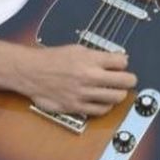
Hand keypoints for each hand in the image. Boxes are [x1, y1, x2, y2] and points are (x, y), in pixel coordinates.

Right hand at [16, 44, 136, 115]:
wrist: (30, 72)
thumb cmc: (50, 59)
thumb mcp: (76, 48)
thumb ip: (96, 54)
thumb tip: (114, 59)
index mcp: (89, 59)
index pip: (122, 61)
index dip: (124, 63)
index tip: (122, 65)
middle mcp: (89, 76)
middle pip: (125, 81)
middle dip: (129, 79)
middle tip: (128, 79)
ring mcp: (83, 93)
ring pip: (116, 97)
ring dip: (119, 93)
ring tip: (116, 91)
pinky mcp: (76, 106)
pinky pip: (101, 110)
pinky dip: (106, 106)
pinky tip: (103, 101)